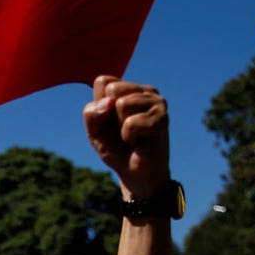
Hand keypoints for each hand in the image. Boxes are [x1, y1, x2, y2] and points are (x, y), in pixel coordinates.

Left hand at [83, 76, 169, 199]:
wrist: (133, 172)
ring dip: (121, 127)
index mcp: (127, 89)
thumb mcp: (94, 131)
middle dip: (109, 115)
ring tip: (132, 134)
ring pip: (122, 103)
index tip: (107, 121)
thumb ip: (92, 114)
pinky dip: (130, 136)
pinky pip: (132, 122)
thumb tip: (110, 101)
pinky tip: (140, 141)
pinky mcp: (162, 117)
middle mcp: (144, 90)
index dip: (99, 106)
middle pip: (113, 89)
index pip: (102, 81)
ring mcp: (156, 101)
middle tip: (121, 128)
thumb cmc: (115, 148)